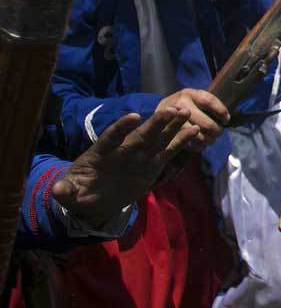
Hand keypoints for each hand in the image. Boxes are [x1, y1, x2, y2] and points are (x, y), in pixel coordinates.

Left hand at [52, 108, 200, 228]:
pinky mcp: (152, 164)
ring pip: (157, 138)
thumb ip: (66, 190)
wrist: (94, 199)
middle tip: (171, 109)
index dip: (121, 127)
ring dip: (171, 126)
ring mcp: (139, 156)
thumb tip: (58, 189)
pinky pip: (168, 151)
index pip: (111, 137)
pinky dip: (180, 142)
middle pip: (140, 134)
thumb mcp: (70, 194)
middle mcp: (123, 151)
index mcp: (101, 153)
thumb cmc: (80, 192)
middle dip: (156, 122)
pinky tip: (194, 131)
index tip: (134, 117)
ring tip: (185, 112)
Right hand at [155, 89, 228, 148]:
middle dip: (217, 130)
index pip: (209, 101)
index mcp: (190, 94)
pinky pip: (189, 143)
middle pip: (206, 123)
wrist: (161, 110)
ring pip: (198, 135)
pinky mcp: (169, 134)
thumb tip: (235, 113)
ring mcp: (173, 121)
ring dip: (209, 140)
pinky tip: (202, 144)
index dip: (221, 111)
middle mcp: (181, 105)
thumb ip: (211, 103)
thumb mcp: (195, 97)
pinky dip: (199, 146)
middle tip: (219, 132)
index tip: (227, 119)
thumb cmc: (185, 104)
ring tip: (211, 139)